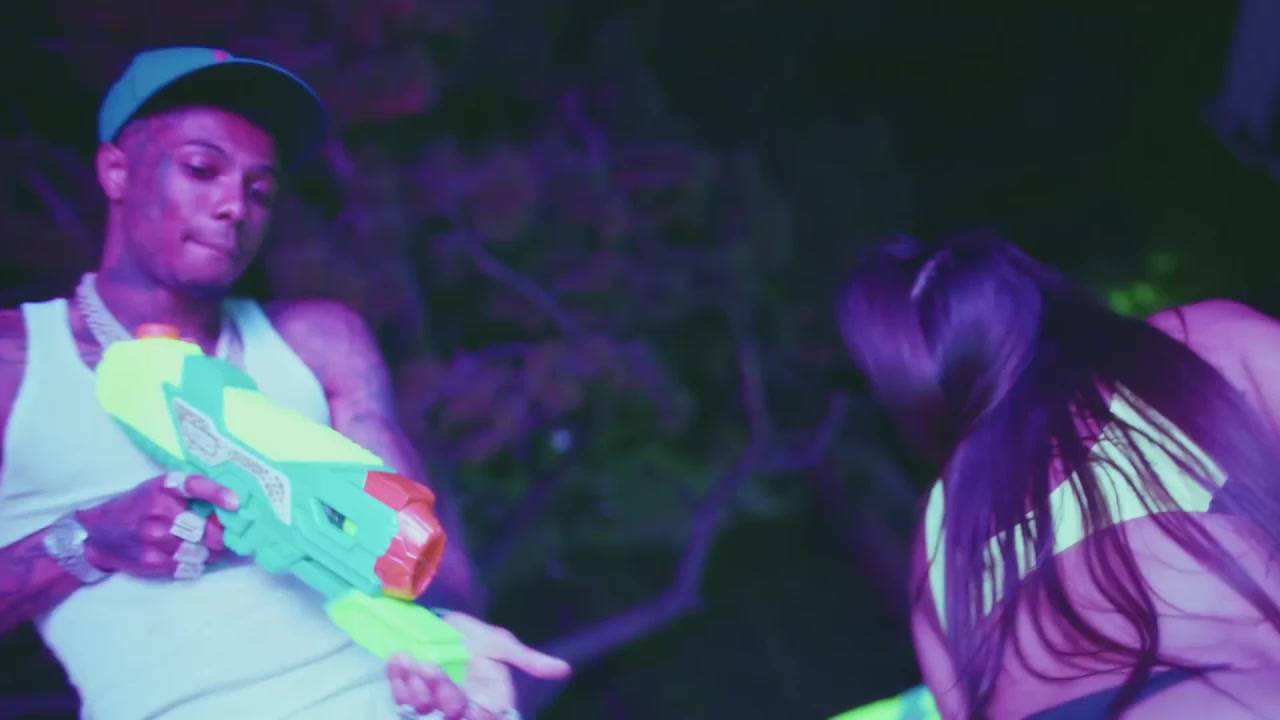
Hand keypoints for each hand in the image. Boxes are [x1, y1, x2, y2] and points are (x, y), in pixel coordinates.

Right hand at [76, 472, 238, 580]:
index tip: (236, 503)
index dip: (218, 494)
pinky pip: (187, 566)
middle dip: (222, 535)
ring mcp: (153, 539)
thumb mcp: (157, 488)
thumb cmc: (137, 506)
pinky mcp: (151, 561)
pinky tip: (196, 558)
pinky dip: (197, 564)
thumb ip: (189, 493)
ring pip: (199, 551)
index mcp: (162, 487)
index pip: (194, 486)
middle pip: (203, 528)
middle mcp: (157, 511)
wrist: (97, 534)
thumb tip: (231, 504)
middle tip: (230, 537)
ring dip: (212, 552)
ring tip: (214, 549)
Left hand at [387, 612, 570, 718]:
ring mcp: (430, 703)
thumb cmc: (473, 636)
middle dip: (440, 690)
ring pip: (421, 708)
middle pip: (450, 713)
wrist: (438, 621)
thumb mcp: (501, 645)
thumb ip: (528, 660)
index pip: (483, 719)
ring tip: (412, 657)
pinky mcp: (407, 694)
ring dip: (415, 684)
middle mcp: (458, 708)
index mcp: (486, 702)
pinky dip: (398, 677)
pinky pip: (400, 695)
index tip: (468, 705)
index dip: (472, 714)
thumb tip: (565, 670)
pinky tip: (399, 657)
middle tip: (430, 664)